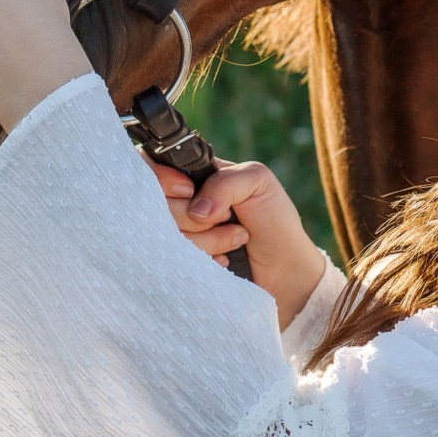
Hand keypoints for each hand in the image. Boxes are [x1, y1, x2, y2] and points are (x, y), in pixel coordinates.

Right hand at [153, 158, 327, 328]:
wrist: (285, 270)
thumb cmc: (274, 219)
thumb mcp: (257, 181)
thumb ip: (224, 182)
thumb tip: (197, 209)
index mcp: (194, 175)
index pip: (151, 166)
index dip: (164, 180)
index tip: (189, 192)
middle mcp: (180, 203)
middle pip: (156, 205)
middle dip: (194, 217)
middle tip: (227, 218)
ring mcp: (178, 235)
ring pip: (165, 235)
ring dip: (206, 240)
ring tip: (236, 239)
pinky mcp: (181, 262)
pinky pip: (173, 261)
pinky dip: (203, 260)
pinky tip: (224, 260)